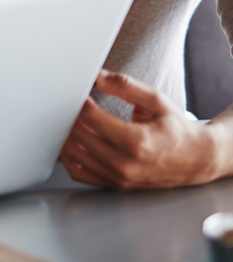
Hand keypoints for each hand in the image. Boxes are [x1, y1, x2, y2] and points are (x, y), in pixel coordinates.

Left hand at [59, 69, 220, 189]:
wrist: (196, 159)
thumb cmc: (176, 130)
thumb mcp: (156, 101)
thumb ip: (126, 86)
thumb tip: (98, 76)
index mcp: (136, 141)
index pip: (90, 118)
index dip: (78, 102)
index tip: (77, 93)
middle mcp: (125, 163)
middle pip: (77, 135)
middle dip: (69, 116)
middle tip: (69, 104)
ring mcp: (118, 177)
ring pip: (73, 155)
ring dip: (65, 135)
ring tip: (70, 120)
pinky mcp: (114, 185)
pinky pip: (78, 173)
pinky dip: (69, 158)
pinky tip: (73, 142)